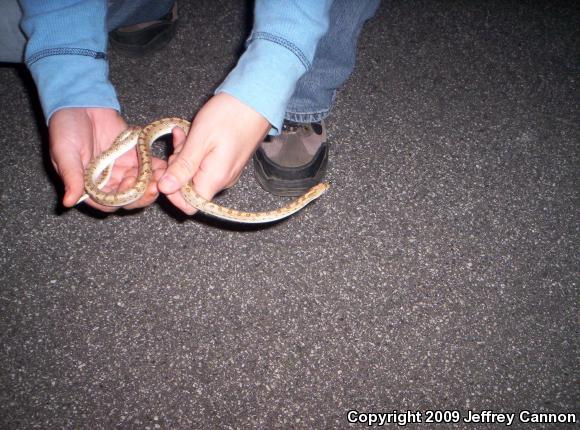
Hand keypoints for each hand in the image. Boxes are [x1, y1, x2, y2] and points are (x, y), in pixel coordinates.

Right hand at [49, 107, 165, 211]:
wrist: (81, 103)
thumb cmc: (65, 128)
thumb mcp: (64, 153)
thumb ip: (71, 177)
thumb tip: (67, 203)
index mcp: (89, 186)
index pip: (107, 203)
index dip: (120, 200)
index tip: (129, 187)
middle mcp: (108, 182)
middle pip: (129, 197)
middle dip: (142, 194)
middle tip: (154, 186)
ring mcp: (123, 170)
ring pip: (141, 184)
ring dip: (153, 182)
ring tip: (162, 175)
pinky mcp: (135, 157)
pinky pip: (148, 167)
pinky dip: (157, 168)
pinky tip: (164, 165)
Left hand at [158, 93, 270, 213]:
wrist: (256, 100)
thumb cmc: (230, 116)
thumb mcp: (199, 139)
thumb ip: (183, 167)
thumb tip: (165, 188)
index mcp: (215, 179)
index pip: (189, 205)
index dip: (172, 192)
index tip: (165, 170)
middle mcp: (222, 181)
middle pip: (190, 189)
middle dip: (176, 168)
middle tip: (176, 144)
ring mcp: (226, 172)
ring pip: (195, 174)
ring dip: (184, 156)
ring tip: (182, 134)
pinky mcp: (226, 162)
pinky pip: (204, 164)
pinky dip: (193, 151)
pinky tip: (189, 135)